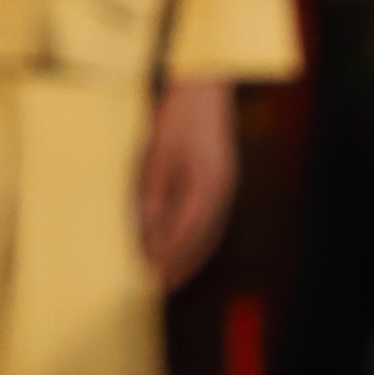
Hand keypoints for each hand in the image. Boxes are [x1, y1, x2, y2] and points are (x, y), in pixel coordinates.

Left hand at [138, 75, 238, 282]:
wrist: (205, 86)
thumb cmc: (175, 117)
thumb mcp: (156, 154)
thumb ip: (153, 194)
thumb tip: (147, 232)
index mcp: (205, 186)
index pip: (182, 234)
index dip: (164, 258)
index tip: (147, 278)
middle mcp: (221, 192)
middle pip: (200, 240)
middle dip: (178, 265)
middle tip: (157, 288)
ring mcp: (226, 186)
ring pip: (210, 234)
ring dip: (191, 257)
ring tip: (171, 276)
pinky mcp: (223, 181)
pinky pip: (213, 220)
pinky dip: (199, 239)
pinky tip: (184, 246)